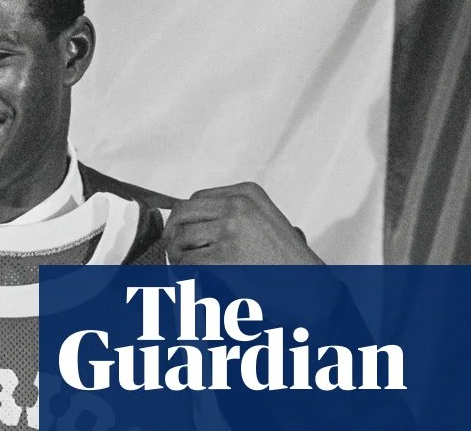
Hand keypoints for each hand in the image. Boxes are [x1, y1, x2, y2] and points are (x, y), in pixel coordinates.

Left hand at [164, 182, 322, 265]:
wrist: (310, 290)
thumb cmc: (287, 263)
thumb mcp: (263, 223)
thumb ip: (231, 216)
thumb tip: (186, 222)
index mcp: (246, 193)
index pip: (196, 198)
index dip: (184, 218)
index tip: (180, 233)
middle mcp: (238, 205)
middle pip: (183, 212)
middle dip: (173, 232)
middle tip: (175, 250)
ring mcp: (232, 228)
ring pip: (181, 236)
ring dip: (177, 253)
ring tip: (184, 266)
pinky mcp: (226, 255)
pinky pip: (188, 259)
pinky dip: (182, 270)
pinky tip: (189, 276)